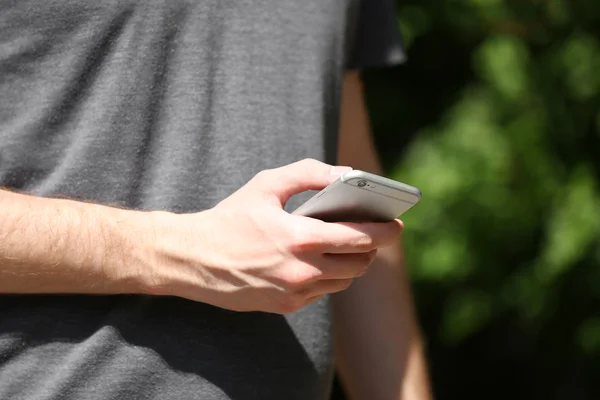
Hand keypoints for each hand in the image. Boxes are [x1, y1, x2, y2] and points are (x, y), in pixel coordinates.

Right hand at [150, 159, 402, 313]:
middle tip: (375, 232)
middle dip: (372, 247)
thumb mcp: (267, 184)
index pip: (359, 237)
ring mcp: (295, 292)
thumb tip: (345, 175)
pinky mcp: (286, 306)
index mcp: (300, 238)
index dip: (384, 231)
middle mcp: (302, 270)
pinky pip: (322, 292)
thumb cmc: (230, 218)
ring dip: (352, 263)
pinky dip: (329, 275)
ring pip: (344, 280)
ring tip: (349, 245)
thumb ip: (309, 173)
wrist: (194, 260)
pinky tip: (319, 260)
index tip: (398, 225)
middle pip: (358, 263)